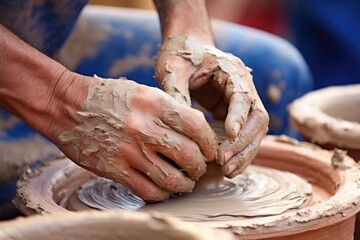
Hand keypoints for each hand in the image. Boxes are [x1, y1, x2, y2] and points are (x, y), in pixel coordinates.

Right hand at [50, 74, 216, 201]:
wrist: (67, 105)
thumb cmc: (109, 96)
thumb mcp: (143, 92)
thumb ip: (170, 110)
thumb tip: (197, 131)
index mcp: (154, 103)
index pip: (197, 126)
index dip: (209, 142)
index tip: (210, 151)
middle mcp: (144, 127)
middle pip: (189, 155)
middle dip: (200, 166)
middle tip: (199, 168)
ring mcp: (129, 151)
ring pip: (172, 179)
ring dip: (185, 184)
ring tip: (185, 182)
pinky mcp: (115, 169)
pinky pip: (149, 190)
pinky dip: (163, 194)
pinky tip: (164, 188)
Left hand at [155, 36, 268, 177]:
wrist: (184, 47)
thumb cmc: (179, 55)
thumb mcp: (173, 70)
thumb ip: (176, 94)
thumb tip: (180, 128)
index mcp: (232, 71)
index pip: (244, 96)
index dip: (239, 116)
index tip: (230, 135)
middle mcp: (243, 86)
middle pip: (258, 118)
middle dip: (243, 143)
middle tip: (224, 163)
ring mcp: (240, 101)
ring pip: (254, 131)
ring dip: (243, 152)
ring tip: (227, 172)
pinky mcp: (232, 113)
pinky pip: (241, 135)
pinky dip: (237, 151)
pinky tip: (226, 168)